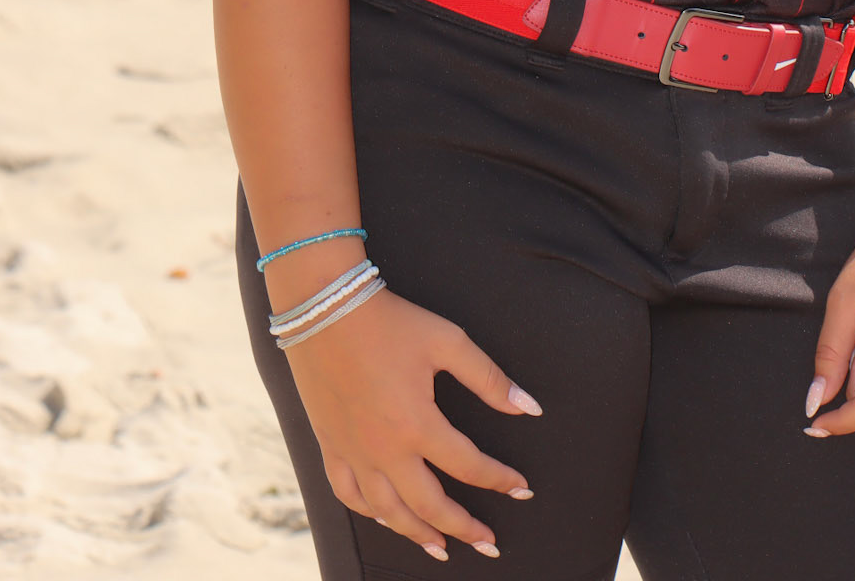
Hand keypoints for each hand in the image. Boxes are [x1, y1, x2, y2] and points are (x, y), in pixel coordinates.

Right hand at [283, 283, 541, 560]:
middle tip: (488, 543)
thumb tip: (529, 407)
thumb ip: (489, 378)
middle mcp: (384, 450)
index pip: (468, 466)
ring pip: (388, 512)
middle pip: (429, 505)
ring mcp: (353, 452)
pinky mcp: (330, 445)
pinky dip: (370, 513)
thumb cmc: (390, 321)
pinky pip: (349, 494)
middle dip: (463, 528)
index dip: (499, 479)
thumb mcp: (447, 341)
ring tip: (441, 548)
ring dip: (418, 534)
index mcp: (417, 424)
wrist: (325, 307)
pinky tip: (386, 518)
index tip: (521, 489)